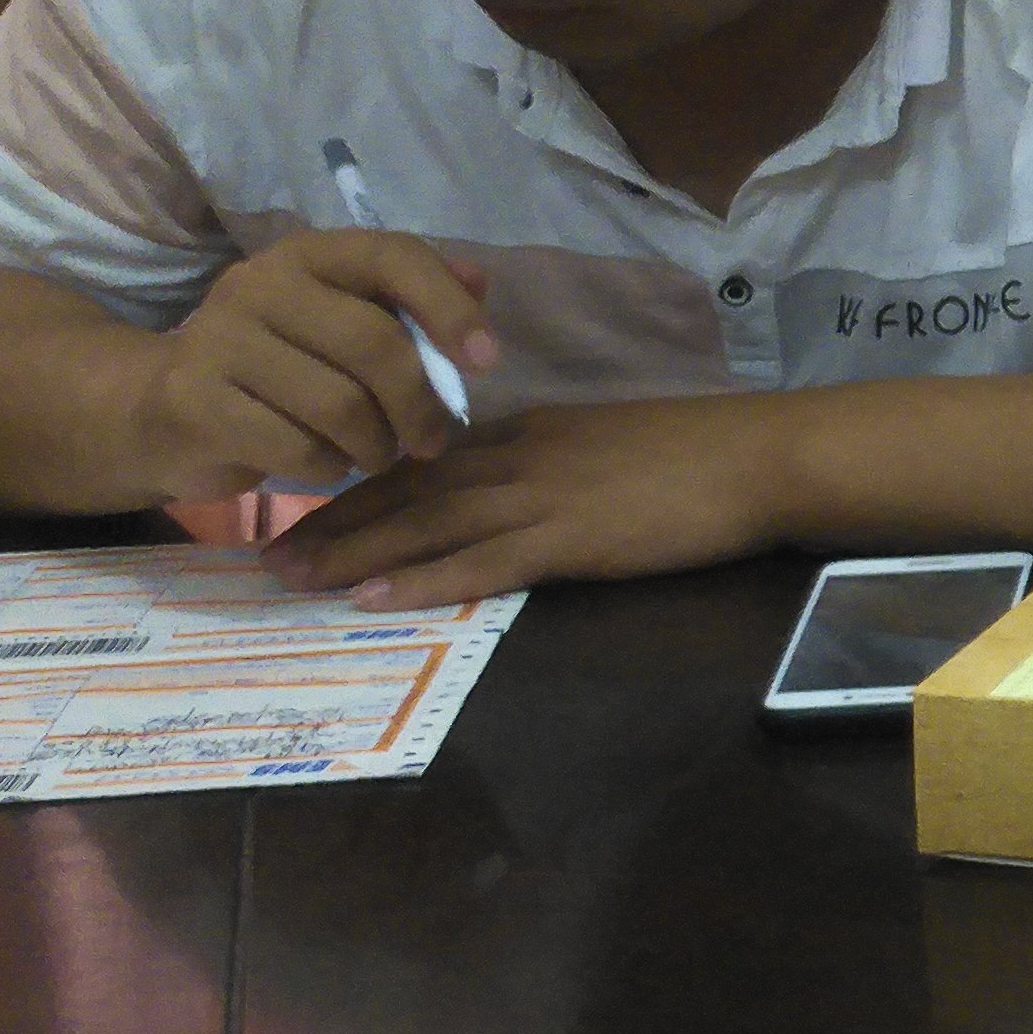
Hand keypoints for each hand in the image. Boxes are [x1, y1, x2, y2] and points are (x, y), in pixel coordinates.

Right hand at [126, 232, 497, 501]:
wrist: (158, 410)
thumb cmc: (278, 368)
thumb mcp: (344, 324)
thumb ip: (411, 303)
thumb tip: (482, 280)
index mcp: (309, 254)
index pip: (393, 256)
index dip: (448, 308)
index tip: (488, 361)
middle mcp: (260, 283)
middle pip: (374, 344)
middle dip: (420, 404)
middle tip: (432, 439)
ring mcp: (219, 339)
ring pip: (340, 405)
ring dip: (376, 444)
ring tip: (376, 452)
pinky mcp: (195, 401)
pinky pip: (297, 448)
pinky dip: (328, 468)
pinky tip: (327, 464)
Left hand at [268, 392, 793, 606]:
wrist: (763, 457)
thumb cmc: (708, 453)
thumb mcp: (618, 442)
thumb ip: (564, 461)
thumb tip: (531, 486)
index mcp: (532, 432)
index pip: (427, 460)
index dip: (362, 487)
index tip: (312, 511)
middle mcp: (520, 457)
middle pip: (407, 490)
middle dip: (334, 521)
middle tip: (269, 554)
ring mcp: (541, 497)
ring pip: (426, 524)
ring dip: (352, 551)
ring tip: (292, 579)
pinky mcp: (570, 539)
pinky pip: (479, 563)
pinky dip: (420, 581)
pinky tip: (372, 600)